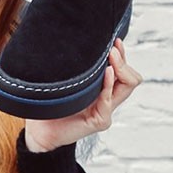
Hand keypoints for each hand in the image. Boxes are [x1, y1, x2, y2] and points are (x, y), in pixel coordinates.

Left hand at [24, 38, 141, 152]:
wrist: (40, 131)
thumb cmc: (49, 105)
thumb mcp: (67, 83)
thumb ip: (79, 70)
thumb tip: (81, 43)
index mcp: (102, 91)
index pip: (124, 72)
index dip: (123, 56)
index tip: (116, 41)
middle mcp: (108, 100)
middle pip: (132, 78)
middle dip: (124, 62)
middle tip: (113, 50)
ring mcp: (105, 111)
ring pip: (127, 87)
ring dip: (120, 69)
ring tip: (111, 56)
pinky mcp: (100, 121)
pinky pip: (109, 101)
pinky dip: (109, 85)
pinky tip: (108, 73)